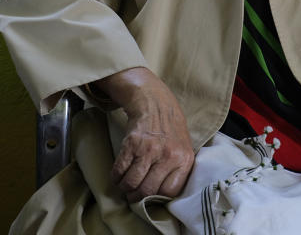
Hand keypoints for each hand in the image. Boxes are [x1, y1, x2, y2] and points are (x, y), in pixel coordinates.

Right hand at [93, 67, 194, 201]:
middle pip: (147, 191)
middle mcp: (168, 156)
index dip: (157, 198)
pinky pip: (120, 170)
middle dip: (137, 197)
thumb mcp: (184, 148)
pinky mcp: (132, 144)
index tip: (150, 197)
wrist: (155, 102)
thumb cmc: (171, 128)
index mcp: (184, 159)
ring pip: (131, 183)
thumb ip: (178, 170)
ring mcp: (149, 150)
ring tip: (125, 186)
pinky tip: (117, 176)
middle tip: (133, 196)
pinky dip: (116, 177)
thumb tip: (164, 196)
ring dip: (125, 188)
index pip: (169, 192)